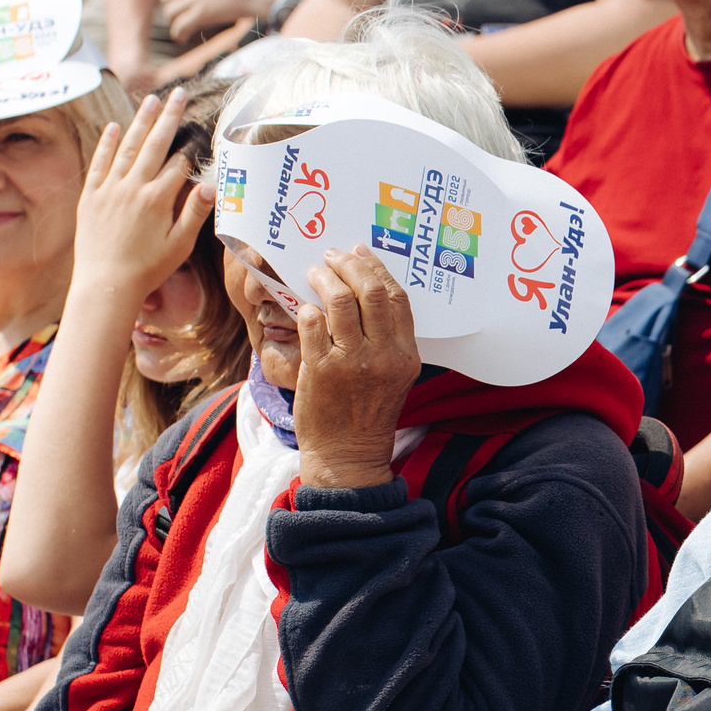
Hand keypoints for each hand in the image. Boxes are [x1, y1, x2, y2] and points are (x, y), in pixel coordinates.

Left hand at [72, 88, 212, 300]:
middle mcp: (133, 188)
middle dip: (168, 117)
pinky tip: (114, 127)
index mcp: (158, 200)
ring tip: (151, 100)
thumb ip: (194, 213)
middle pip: (154, 145)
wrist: (105, 285)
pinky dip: (106, 144)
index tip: (198, 127)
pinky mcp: (91, 196)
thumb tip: (210, 186)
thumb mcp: (179, 246)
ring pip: (127, 147)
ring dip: (140, 122)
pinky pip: (99, 163)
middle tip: (177, 93)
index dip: (189, 145)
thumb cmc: (147, 270)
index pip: (178, 164)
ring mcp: (109, 189)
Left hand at [292, 246, 424, 491]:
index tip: (361, 254)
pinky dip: (307, 308)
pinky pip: (312, 323)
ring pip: (340, 300)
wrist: (347, 456)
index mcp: (406, 356)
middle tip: (333, 256)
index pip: (397, 298)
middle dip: (350, 265)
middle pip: (371, 291)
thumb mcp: (393, 377)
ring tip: (315, 273)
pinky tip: (304, 307)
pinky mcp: (321, 369)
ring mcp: (351, 362)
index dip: (377, 269)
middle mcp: (383, 356)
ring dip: (325, 279)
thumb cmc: (367, 414)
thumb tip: (362, 293)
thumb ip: (387, 340)